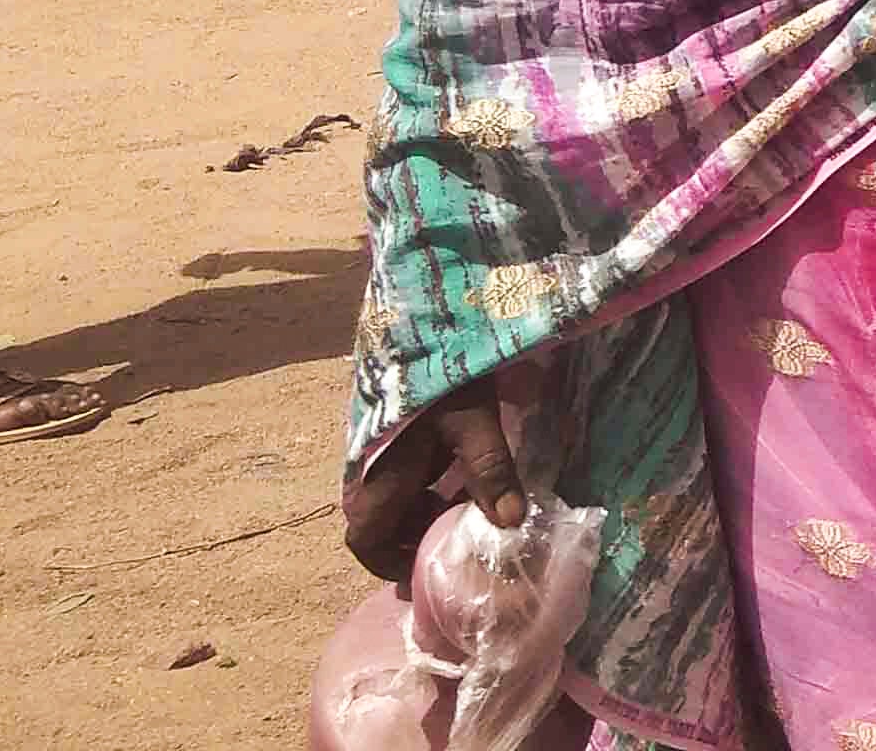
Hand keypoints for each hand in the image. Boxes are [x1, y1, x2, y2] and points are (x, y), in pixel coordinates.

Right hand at [342, 383, 523, 583]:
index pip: (365, 538)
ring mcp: (382, 444)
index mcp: (378, 473)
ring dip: (426, 508)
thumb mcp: (473, 420)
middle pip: (381, 521)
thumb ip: (490, 471)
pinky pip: (406, 469)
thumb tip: (510, 524)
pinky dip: (431, 482)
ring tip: (469, 511)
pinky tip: (464, 474)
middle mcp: (371, 464)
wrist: (428, 307)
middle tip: (458, 542)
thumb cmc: (444, 365)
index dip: (391, 562)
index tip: (429, 568)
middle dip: (415, 536)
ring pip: (395, 494)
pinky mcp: (398, 425)